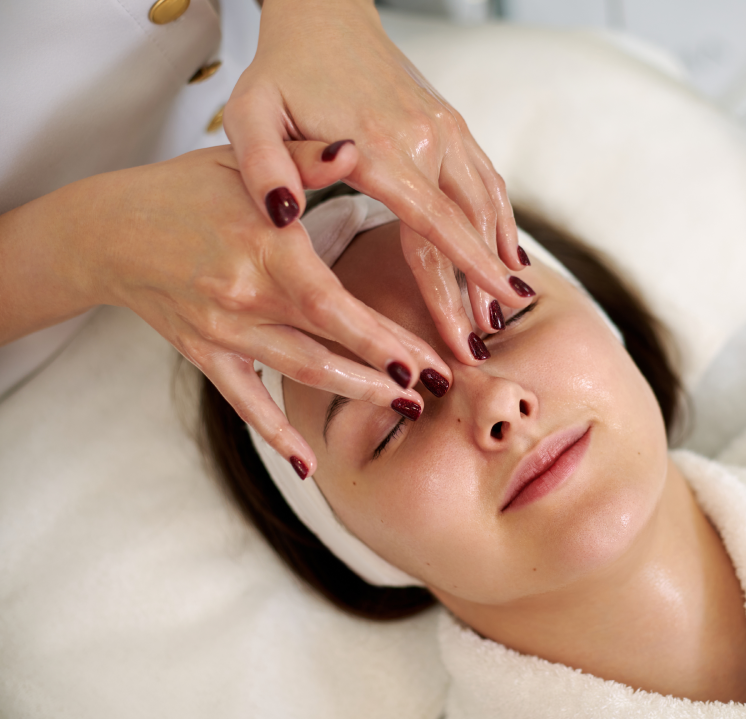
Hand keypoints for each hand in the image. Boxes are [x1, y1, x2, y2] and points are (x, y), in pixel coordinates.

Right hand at [0, 143, 451, 474]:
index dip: (378, 337)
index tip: (426, 359)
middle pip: (326, 345)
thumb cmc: (185, 190)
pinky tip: (307, 465)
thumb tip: (359, 145)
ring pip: (297, 373)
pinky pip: (243, 402)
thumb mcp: (244, 160)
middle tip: (438, 388)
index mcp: (262, 249)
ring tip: (406, 406)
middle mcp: (243, 297)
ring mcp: (223, 332)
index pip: (332, 304)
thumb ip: (306, 157)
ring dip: (352, 394)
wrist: (107, 231)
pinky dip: (274, 434)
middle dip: (384, 370)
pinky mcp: (205, 355)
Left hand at [223, 0, 533, 366]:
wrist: (325, 15)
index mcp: (379, 146)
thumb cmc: (283, 71)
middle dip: (478, 290)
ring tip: (507, 306)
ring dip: (499, 257)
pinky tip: (509, 252)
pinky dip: (503, 220)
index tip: (468, 332)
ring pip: (487, 205)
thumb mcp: (249, 114)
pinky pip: (488, 180)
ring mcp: (446, 129)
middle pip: (464, 228)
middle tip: (486, 342)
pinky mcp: (453, 123)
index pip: (428, 231)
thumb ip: (260, 167)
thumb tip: (284, 216)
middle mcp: (427, 138)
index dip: (451, 287)